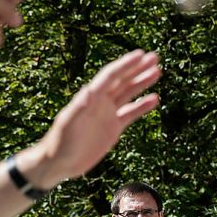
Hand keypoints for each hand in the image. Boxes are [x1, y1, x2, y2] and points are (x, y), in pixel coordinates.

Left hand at [19, 50, 163, 189]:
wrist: (60, 162)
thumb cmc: (60, 142)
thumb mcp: (68, 124)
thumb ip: (78, 108)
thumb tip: (88, 91)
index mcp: (90, 98)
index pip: (111, 76)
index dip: (126, 65)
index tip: (140, 55)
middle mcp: (100, 102)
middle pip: (122, 80)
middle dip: (137, 68)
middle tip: (154, 57)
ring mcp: (107, 114)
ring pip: (128, 94)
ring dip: (142, 82)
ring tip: (157, 71)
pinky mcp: (113, 127)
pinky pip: (131, 113)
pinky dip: (142, 106)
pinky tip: (154, 99)